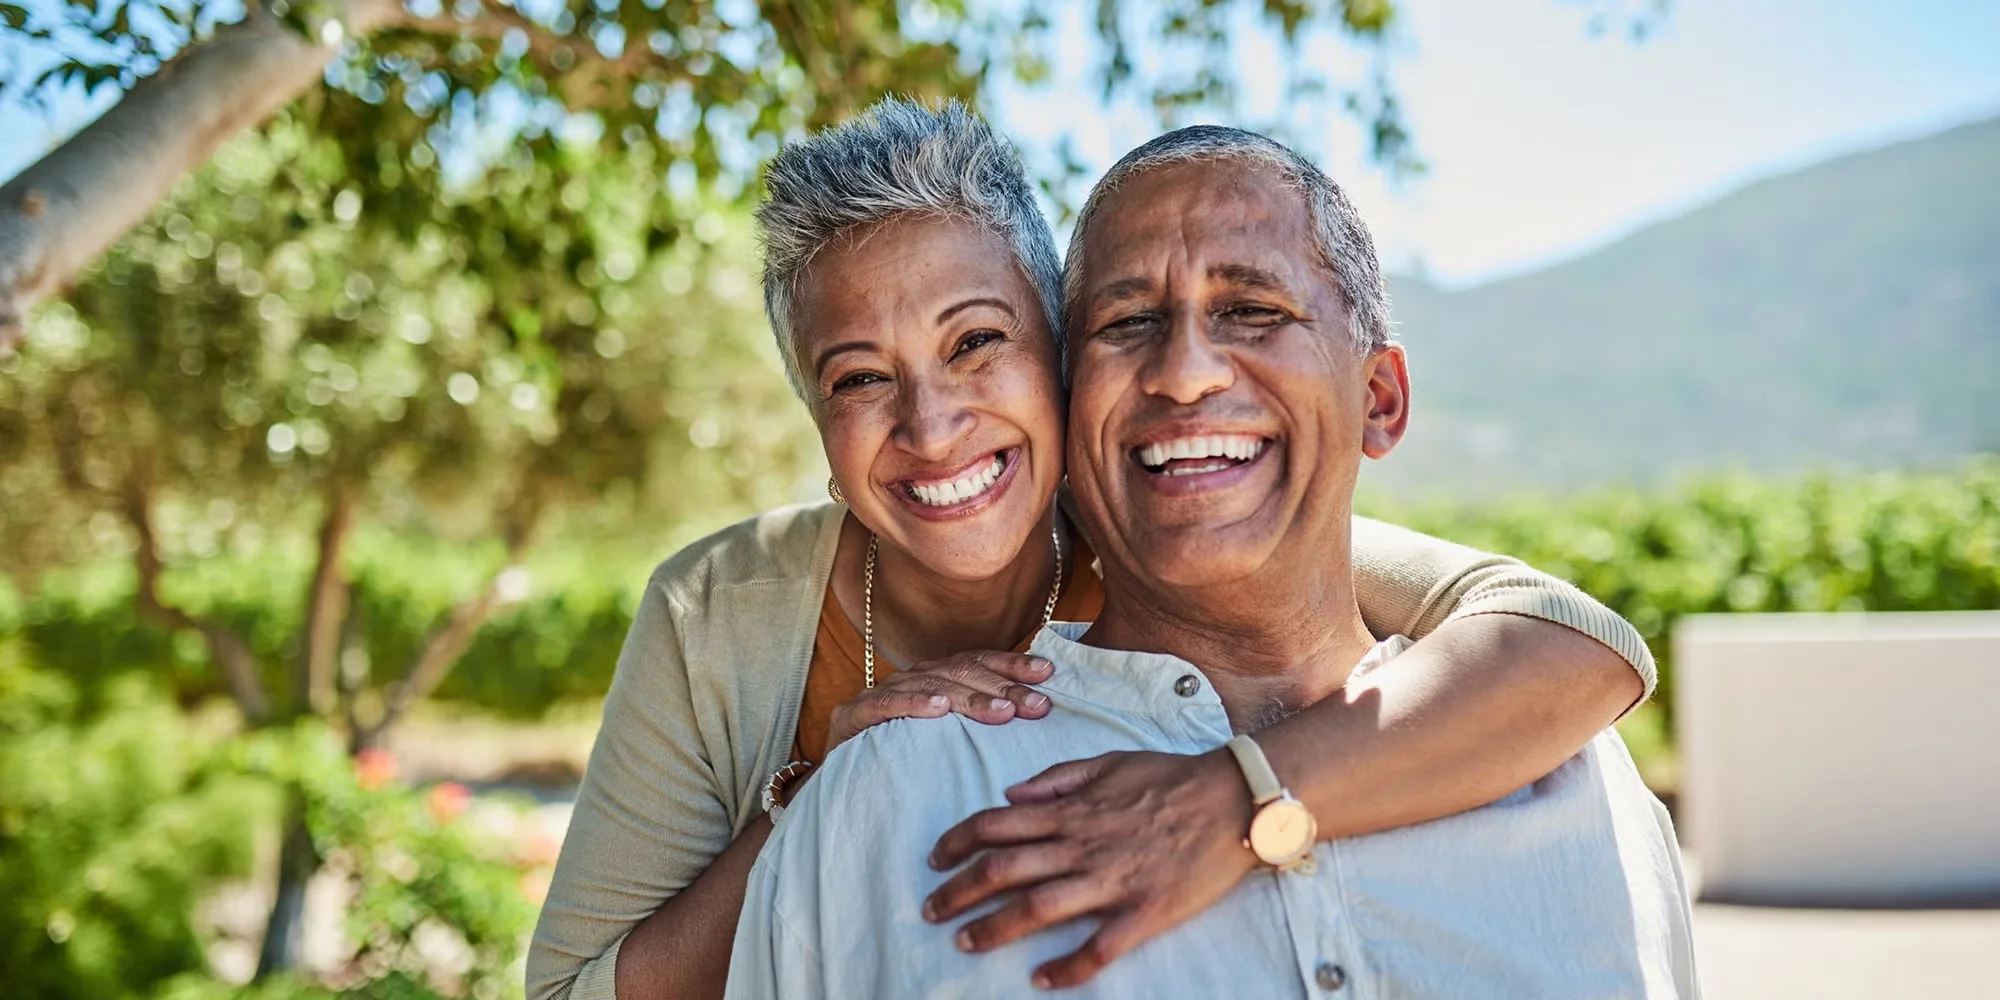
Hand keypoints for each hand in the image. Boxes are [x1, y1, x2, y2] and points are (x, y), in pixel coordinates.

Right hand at [824, 649, 1054, 753]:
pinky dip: (912, 704)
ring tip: (1002, 712)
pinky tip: (938, 710)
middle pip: (961, 672)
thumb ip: (983, 722)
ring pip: (930, 686)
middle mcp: (909, 679)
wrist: (846, 790)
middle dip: (1003, 687)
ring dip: (969, 698)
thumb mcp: (952, 741)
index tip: (1048, 673)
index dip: (1011, 665)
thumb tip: (1037, 709)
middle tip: (1037, 705)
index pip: (978, 661)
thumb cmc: (907, 764)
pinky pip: (884, 706)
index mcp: (934, 678)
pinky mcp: (850, 717)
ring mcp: (879, 695)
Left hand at [923, 748, 1257, 989]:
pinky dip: (1067, 968)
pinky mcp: (1144, 911)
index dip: (957, 841)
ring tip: (965, 942)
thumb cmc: (1171, 777)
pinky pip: (1098, 947)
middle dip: (958, 891)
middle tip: (931, 911)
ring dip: (994, 928)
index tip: (935, 859)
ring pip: (1037, 907)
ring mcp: (1112, 880)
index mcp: (1071, 810)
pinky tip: (1041, 980)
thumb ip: (1057, 780)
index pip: (996, 824)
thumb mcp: (1108, 762)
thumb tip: (1011, 796)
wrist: (1234, 799)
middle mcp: (1082, 845)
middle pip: (1003, 869)